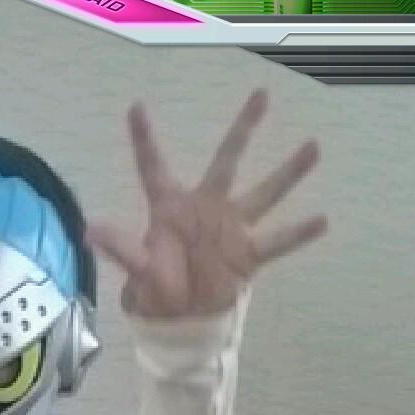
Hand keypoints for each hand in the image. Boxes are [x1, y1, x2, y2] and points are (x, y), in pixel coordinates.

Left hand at [87, 91, 326, 318]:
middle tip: (262, 94)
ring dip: (288, 173)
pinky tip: (323, 220)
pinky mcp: (248, 255)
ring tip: (313, 147)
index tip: (135, 107)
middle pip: (227, 161)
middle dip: (243, 129)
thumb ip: (122, 248)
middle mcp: (205, 208)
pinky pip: (277, 242)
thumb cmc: (157, 290)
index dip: (144, 139)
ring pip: (264, 193)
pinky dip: (298, 234)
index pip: (153, 168)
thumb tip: (91, 230)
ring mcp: (230, 228)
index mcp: (170, 208)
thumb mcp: (139, 270)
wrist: (182, 320)